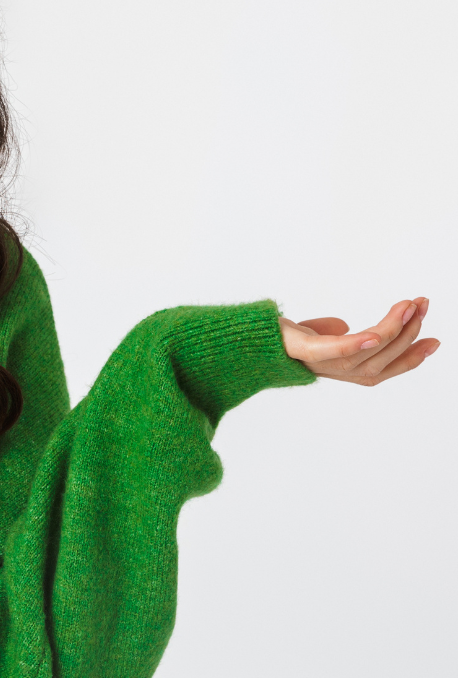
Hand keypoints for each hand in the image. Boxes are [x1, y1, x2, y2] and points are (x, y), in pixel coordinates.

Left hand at [279, 298, 438, 384]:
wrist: (242, 340)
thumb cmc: (275, 341)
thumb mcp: (310, 334)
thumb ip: (329, 333)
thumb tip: (344, 326)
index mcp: (341, 369)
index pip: (385, 368)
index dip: (411, 358)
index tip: (434, 340)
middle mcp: (334, 372)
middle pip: (382, 359)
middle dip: (408, 334)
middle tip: (422, 306)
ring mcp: (319, 364)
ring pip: (366, 352)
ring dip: (391, 329)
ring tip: (408, 306)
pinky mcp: (302, 351)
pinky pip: (333, 351)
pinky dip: (355, 343)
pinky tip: (373, 334)